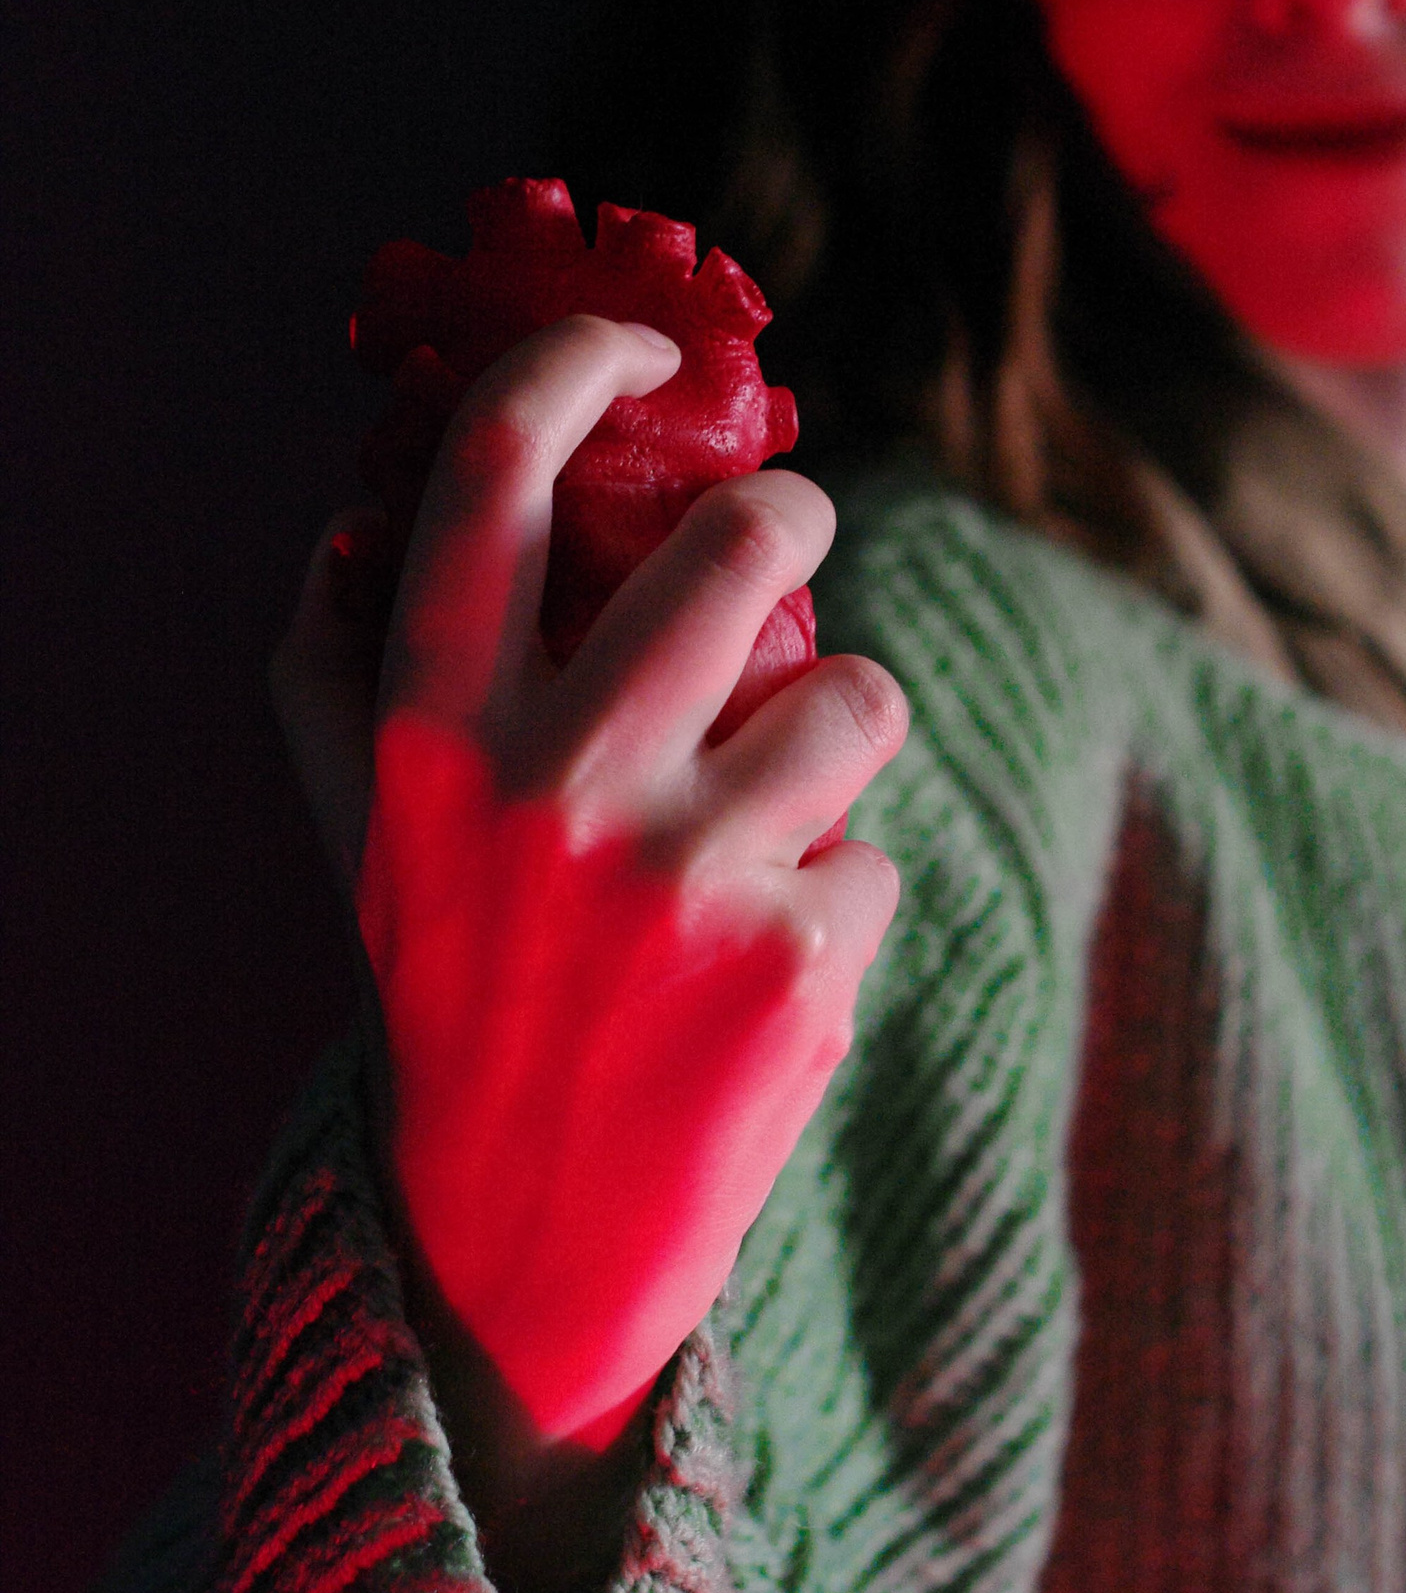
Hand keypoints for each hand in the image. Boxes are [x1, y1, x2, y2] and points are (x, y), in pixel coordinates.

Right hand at [272, 315, 905, 1451]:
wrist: (521, 1244)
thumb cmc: (451, 992)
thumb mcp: (362, 830)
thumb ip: (340, 662)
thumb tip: (361, 494)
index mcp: (433, 732)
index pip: (495, 474)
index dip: (571, 364)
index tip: (634, 348)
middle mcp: (554, 785)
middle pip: (745, 541)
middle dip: (792, 518)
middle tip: (787, 541)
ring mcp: (688, 873)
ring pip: (861, 693)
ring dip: (838, 732)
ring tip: (771, 811)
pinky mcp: (801, 962)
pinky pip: (877, 851)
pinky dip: (837, 898)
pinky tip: (760, 974)